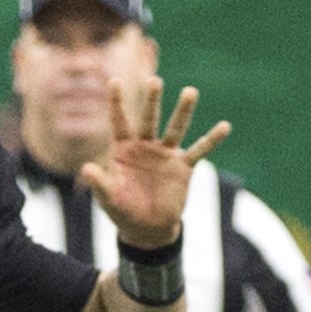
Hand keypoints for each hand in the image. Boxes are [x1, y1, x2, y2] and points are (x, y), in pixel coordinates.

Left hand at [78, 77, 229, 249]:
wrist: (148, 229)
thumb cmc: (123, 210)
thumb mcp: (108, 198)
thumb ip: (100, 182)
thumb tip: (85, 169)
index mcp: (123, 149)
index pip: (119, 122)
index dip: (116, 102)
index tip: (114, 81)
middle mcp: (145, 146)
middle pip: (148, 119)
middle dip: (151, 101)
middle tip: (154, 81)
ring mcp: (165, 154)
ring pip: (175, 128)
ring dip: (183, 111)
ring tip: (190, 92)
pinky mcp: (183, 167)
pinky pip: (199, 150)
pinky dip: (212, 140)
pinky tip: (225, 126)